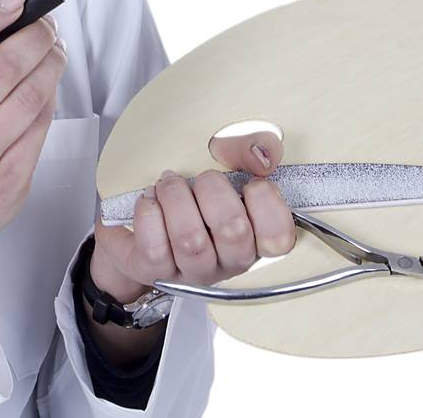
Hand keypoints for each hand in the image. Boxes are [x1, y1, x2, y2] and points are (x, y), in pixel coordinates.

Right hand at [0, 0, 66, 286]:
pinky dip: (50, 97)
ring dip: (51, 63)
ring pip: (30, 96)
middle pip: (1, 69)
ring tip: (54, 50)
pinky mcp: (7, 180)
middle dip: (35, 36)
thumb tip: (12, 0)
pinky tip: (47, 86)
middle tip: (46, 25)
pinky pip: (40, 125)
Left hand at [90, 131, 297, 301]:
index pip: (278, 238)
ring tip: (169, 185)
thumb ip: (248, 150)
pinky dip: (150, 213)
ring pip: (190, 239)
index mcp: (254, 240)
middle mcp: (228, 262)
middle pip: (233, 231)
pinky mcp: (156, 272)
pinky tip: (151, 201)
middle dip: (213, 190)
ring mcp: (192, 271)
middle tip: (201, 180)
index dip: (267, 203)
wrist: (144, 223)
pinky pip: (154, 247)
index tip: (249, 184)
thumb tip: (263, 155)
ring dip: (176, 197)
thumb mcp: (225, 167)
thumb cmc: (193, 197)